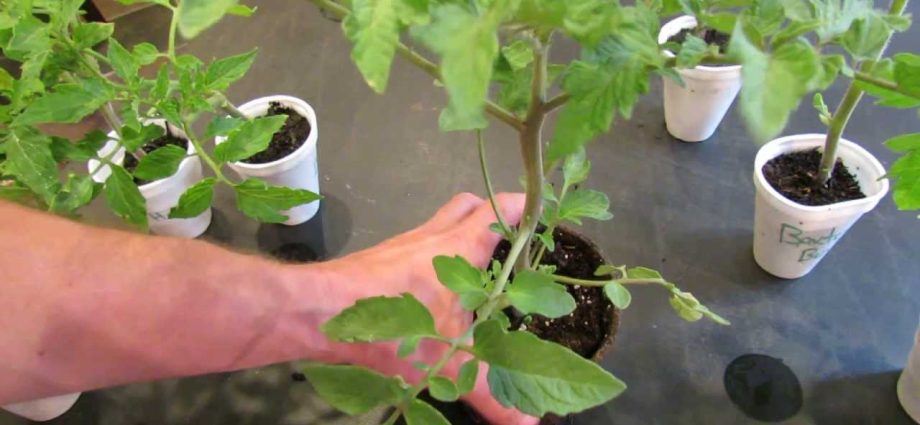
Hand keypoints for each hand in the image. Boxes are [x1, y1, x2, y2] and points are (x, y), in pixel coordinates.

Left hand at [322, 192, 537, 424]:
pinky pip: (416, 245)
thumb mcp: (450, 364)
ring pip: (440, 223)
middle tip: (509, 242)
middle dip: (493, 214)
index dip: (525, 206)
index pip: (500, 210)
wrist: (321, 310)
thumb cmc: (394, 326)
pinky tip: (430, 290)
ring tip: (475, 270)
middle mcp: (434, 237)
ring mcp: (404, 245)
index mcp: (460, 249)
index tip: (544, 212)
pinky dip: (432, 257)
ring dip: (459, 236)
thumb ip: (489, 393)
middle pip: (469, 204)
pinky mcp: (381, 259)